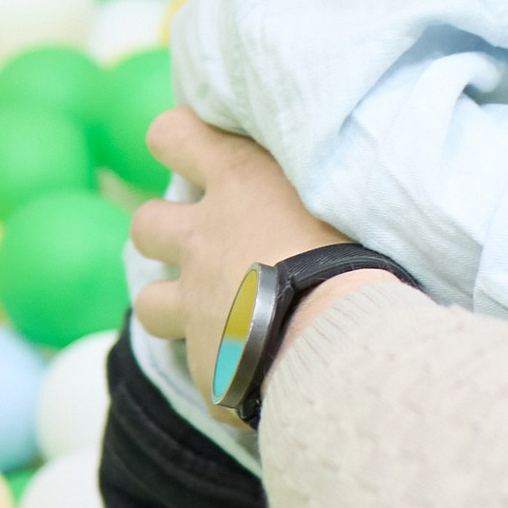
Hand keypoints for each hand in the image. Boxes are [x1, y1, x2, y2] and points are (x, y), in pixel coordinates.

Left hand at [129, 108, 339, 396]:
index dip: (178, 143)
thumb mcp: (342, 192)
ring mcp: (196, 305)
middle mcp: (204, 239)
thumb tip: (339, 173)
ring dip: (174, 306)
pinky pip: (203, 367)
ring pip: (151, 303)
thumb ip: (320, 183)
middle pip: (148, 224)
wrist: (340, 334)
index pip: (174, 135)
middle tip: (207, 244)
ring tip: (213, 315)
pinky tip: (255, 372)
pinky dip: (225, 368)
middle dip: (166, 233)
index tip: (196, 152)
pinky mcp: (206, 364)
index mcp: (240, 182)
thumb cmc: (359, 251)